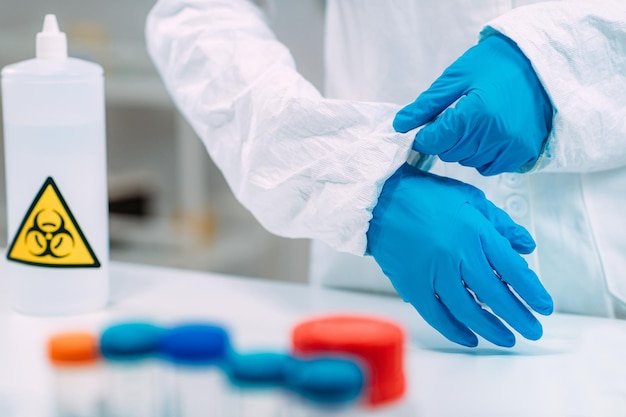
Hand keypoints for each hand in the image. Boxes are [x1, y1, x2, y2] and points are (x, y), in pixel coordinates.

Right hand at [367, 164, 552, 346]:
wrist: (380, 199)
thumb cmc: (424, 195)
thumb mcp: (470, 198)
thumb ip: (500, 223)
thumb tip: (525, 246)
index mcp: (475, 231)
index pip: (512, 269)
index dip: (532, 291)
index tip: (544, 306)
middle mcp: (458, 255)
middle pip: (495, 295)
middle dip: (519, 316)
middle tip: (533, 330)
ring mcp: (434, 272)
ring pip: (468, 310)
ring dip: (490, 328)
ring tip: (506, 338)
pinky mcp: (412, 284)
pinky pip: (436, 315)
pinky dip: (454, 330)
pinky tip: (469, 338)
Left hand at [393, 34, 552, 175]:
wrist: (541, 64)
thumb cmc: (496, 64)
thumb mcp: (456, 77)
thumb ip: (426, 105)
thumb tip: (401, 125)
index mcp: (474, 114)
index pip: (433, 141)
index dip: (423, 135)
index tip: (425, 127)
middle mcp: (493, 136)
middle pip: (448, 153)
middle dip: (445, 138)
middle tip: (457, 116)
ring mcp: (510, 147)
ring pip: (467, 161)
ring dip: (464, 147)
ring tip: (476, 122)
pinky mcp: (523, 154)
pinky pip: (489, 167)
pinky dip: (483, 155)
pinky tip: (489, 134)